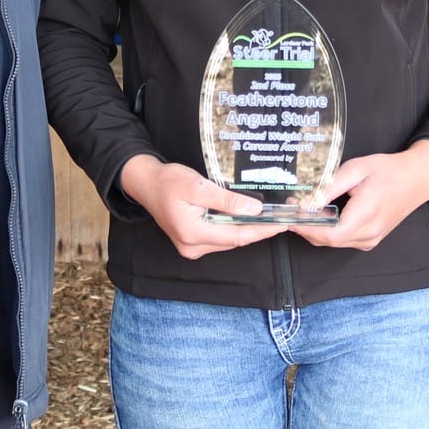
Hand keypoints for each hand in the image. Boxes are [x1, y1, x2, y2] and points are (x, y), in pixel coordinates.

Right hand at [117, 155, 286, 258]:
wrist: (146, 184)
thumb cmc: (169, 181)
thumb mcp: (199, 186)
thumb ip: (227, 200)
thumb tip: (255, 210)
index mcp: (193, 234)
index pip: (237, 235)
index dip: (261, 231)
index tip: (281, 225)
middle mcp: (192, 246)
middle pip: (234, 240)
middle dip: (258, 230)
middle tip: (281, 220)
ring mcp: (191, 247)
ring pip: (228, 240)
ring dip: (247, 229)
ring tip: (269, 219)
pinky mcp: (192, 242)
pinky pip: (219, 237)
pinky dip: (234, 228)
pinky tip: (246, 218)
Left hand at [288, 140, 428, 250]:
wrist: (416, 179)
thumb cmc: (388, 171)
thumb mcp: (355, 170)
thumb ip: (328, 187)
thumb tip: (304, 203)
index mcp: (367, 214)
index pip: (329, 234)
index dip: (305, 228)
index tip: (289, 216)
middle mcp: (370, 233)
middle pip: (328, 241)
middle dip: (306, 228)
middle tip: (292, 208)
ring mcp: (371, 239)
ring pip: (334, 242)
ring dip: (316, 229)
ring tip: (305, 209)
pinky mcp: (370, 240)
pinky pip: (343, 240)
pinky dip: (329, 230)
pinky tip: (323, 215)